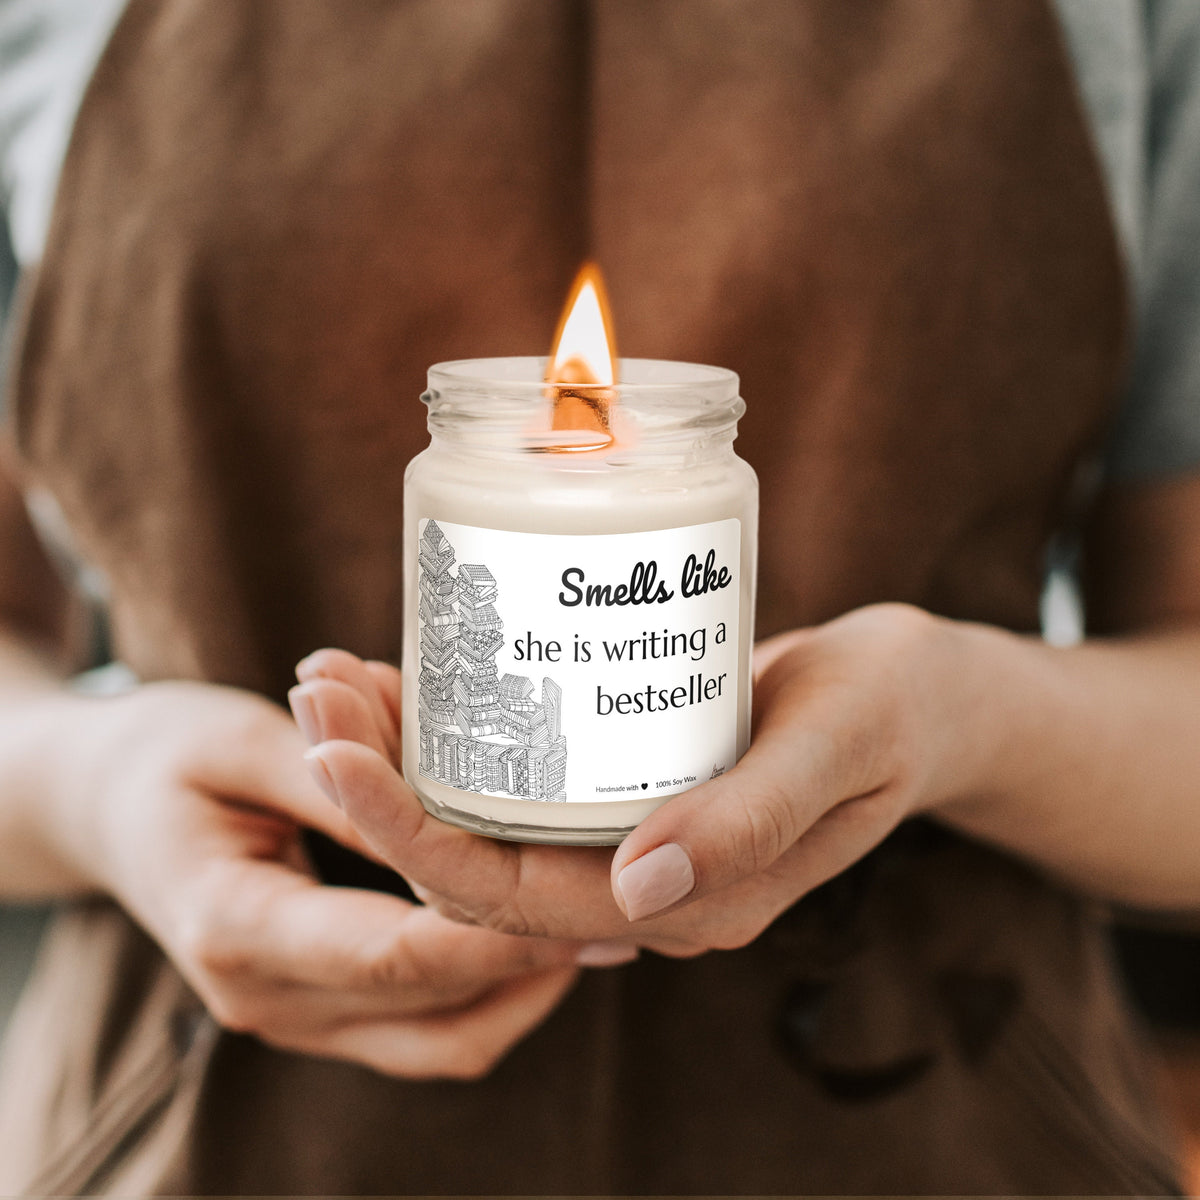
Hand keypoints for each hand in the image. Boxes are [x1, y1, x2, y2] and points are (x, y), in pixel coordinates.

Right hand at [51, 680, 612, 1078]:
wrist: (104, 806)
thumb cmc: (165, 757)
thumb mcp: (243, 742)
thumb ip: (338, 780)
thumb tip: (439, 803)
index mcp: (238, 927)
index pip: (397, 953)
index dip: (498, 932)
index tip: (585, 899)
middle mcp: (265, 996)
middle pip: (433, 1008)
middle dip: (532, 962)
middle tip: (619, 909)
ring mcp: (290, 1014)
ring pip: (439, 1041)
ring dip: (521, 991)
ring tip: (597, 926)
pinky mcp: (315, 1007)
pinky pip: (420, 1030)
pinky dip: (485, 995)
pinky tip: (536, 938)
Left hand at [296, 604, 971, 955]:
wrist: (918, 695)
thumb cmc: (891, 708)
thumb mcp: (838, 745)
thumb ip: (752, 817)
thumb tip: (640, 889)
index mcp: (692, 904)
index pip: (519, 899)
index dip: (413, 837)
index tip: (334, 752)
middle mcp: (644, 889)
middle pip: (477, 864)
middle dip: (379, 790)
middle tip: (315, 690)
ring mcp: (631, 843)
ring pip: (486, 825)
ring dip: (401, 760)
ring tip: (334, 677)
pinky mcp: (627, 791)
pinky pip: (520, 784)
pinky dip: (456, 737)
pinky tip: (410, 677)